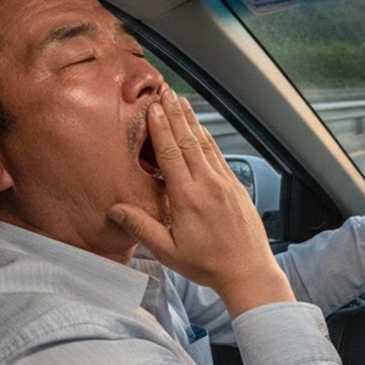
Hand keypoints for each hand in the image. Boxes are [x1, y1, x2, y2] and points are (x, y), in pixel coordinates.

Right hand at [107, 91, 293, 317]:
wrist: (248, 272)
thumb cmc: (208, 265)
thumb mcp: (169, 252)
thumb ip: (142, 228)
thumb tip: (115, 209)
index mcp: (188, 198)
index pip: (171, 155)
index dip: (160, 129)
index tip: (153, 108)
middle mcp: (208, 185)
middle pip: (188, 141)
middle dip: (175, 115)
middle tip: (165, 92)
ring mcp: (225, 184)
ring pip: (205, 145)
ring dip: (192, 121)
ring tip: (181, 101)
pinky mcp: (236, 187)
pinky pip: (219, 156)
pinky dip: (208, 139)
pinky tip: (202, 130)